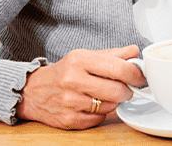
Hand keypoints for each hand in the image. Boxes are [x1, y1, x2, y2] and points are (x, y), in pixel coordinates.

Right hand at [17, 45, 144, 129]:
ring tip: (103, 95)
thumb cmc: (62, 72)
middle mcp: (73, 80)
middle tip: (125, 88)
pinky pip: (99, 119)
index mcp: (80, 60)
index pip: (119, 68)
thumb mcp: (84, 56)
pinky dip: (100, 114)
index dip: (135, 74)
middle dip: (127, 91)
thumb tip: (134, 51)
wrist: (32, 91)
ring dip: (113, 102)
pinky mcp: (69, 120)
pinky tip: (92, 105)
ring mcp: (70, 102)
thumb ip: (112, 54)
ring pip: (110, 106)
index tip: (139, 76)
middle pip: (117, 90)